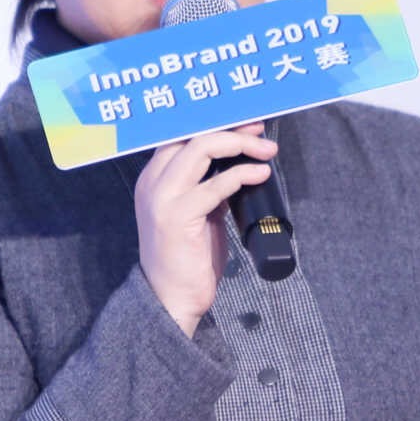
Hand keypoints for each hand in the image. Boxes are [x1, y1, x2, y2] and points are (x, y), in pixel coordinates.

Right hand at [134, 121, 274, 335]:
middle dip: (233, 127)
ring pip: (202, 148)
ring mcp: (162, 198)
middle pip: (193, 133)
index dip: (217, 123)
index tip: (246, 123)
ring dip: (240, 144)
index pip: (183, 133)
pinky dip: (243, 175)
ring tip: (266, 151)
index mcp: (154, 177)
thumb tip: (239, 163)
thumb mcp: (196, 212)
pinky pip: (215, 185)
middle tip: (261, 131)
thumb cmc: (186, 258)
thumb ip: (208, 186)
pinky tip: (260, 174)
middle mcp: (153, 181)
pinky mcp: (178, 216)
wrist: (170, 297)